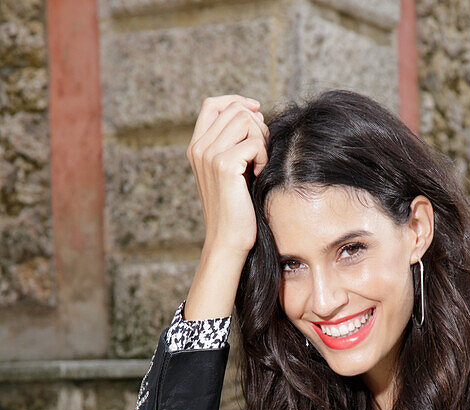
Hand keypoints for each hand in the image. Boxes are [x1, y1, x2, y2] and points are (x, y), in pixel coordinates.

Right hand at [187, 93, 269, 260]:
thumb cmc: (236, 208)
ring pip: (245, 120)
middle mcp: (199, 147)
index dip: (236, 101)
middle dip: (256, 124)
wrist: (228, 239)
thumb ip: (235, 142)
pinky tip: (259, 174)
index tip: (257, 111)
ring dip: (261, 139)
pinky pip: (254, 142)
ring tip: (260, 163)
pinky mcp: (224, 165)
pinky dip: (264, 155)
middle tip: (262, 150)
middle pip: (234, 109)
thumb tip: (256, 113)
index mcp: (197, 147)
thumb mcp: (233, 169)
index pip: (213, 104)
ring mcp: (209, 155)